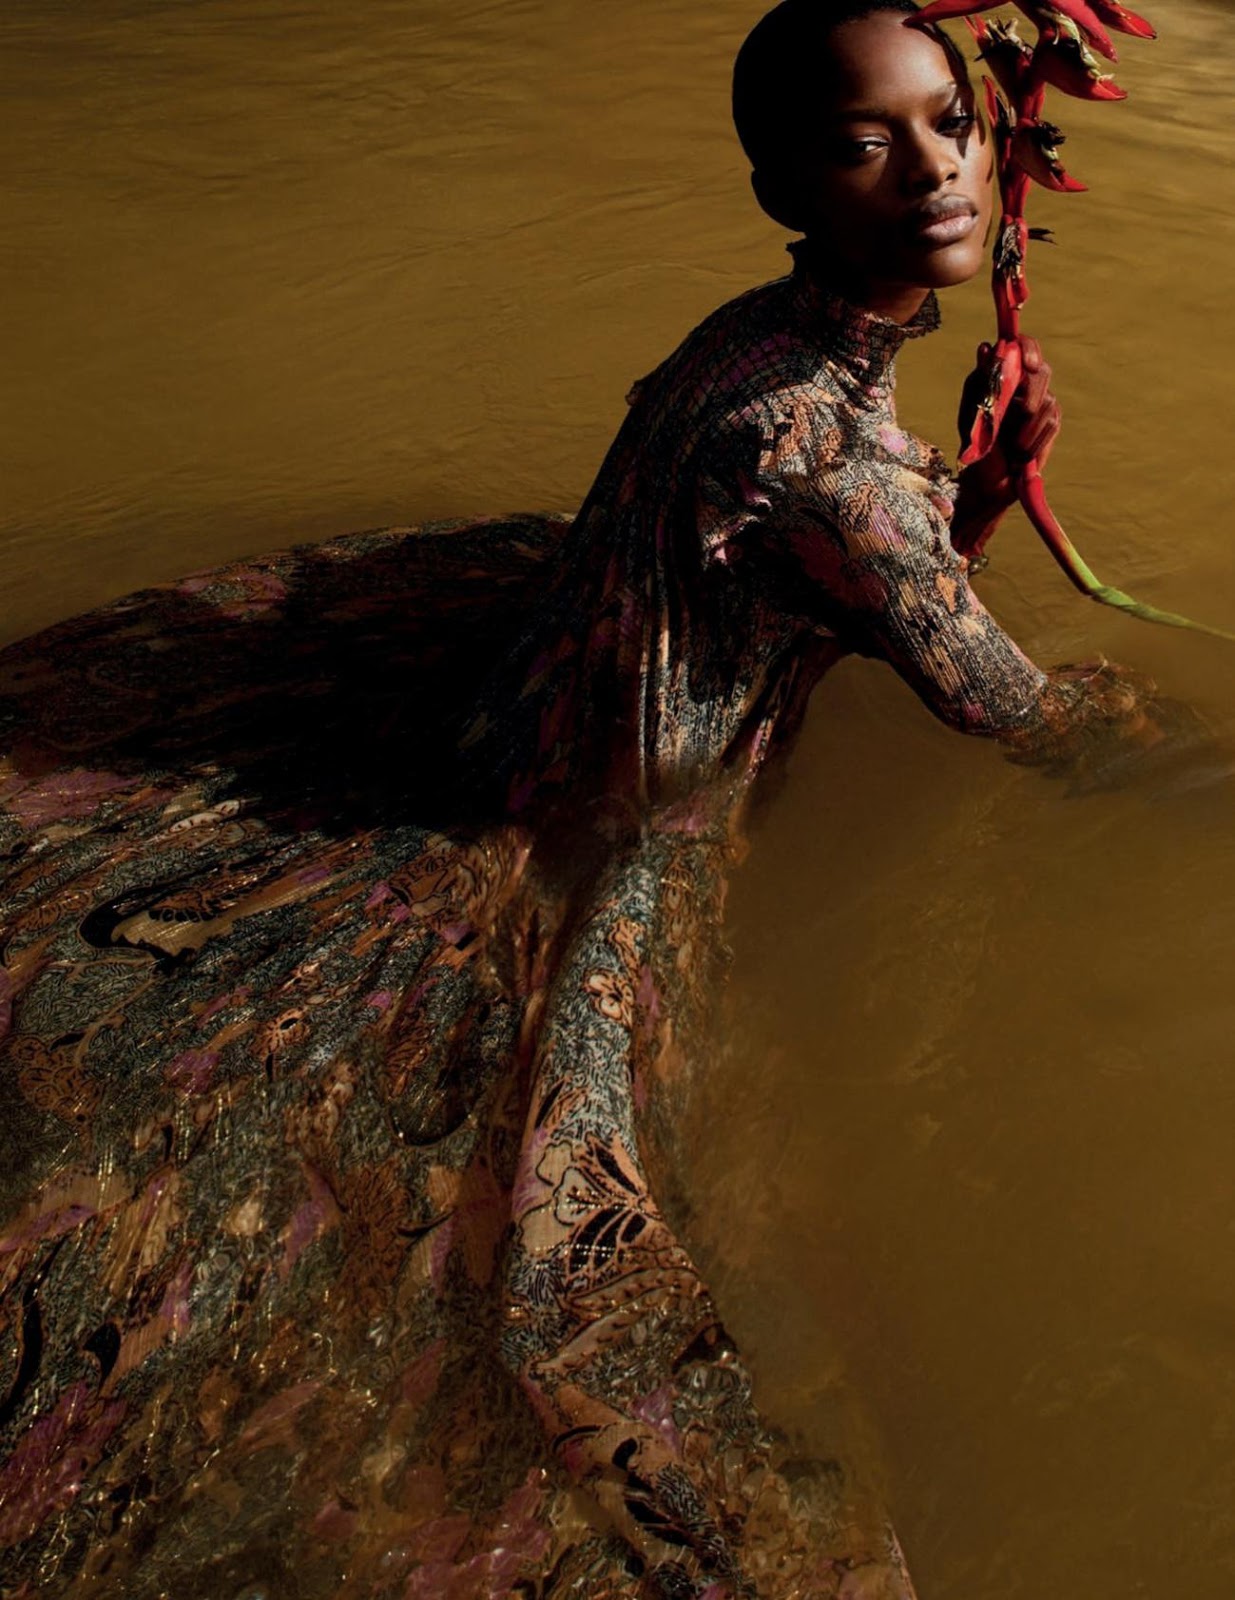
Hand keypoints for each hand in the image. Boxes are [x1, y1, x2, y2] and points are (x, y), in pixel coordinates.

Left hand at [951, 336, 1061, 561]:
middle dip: (1032, 393)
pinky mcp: (1050, 421)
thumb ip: (980, 382)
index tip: (1029, 364)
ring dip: (1030, 427)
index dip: (1028, 349)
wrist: (987, 481)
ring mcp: (1039, 401)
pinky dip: (1036, 439)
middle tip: (1024, 411)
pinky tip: (1023, 454)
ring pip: (1046, 401)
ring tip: (1015, 447)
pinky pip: (1051, 421)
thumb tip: (986, 348)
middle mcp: (1022, 384)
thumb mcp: (970, 413)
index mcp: (1000, 376)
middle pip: (1041, 372)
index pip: (1020, 347)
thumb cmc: (975, 445)